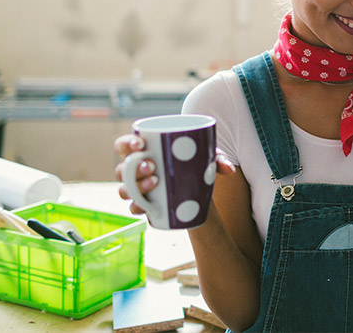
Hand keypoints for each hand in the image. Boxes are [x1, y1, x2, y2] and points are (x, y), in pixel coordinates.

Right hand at [113, 134, 236, 214]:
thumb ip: (217, 159)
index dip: (126, 144)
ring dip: (136, 187)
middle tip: (152, 166)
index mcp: (145, 151)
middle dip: (134, 167)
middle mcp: (136, 170)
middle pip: (122, 169)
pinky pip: (134, 208)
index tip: (141, 144)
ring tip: (156, 182)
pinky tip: (147, 207)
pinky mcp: (146, 205)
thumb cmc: (196, 165)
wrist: (199, 190)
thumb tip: (230, 169)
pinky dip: (138, 208)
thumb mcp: (207, 158)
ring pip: (125, 189)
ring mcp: (139, 189)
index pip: (124, 145)